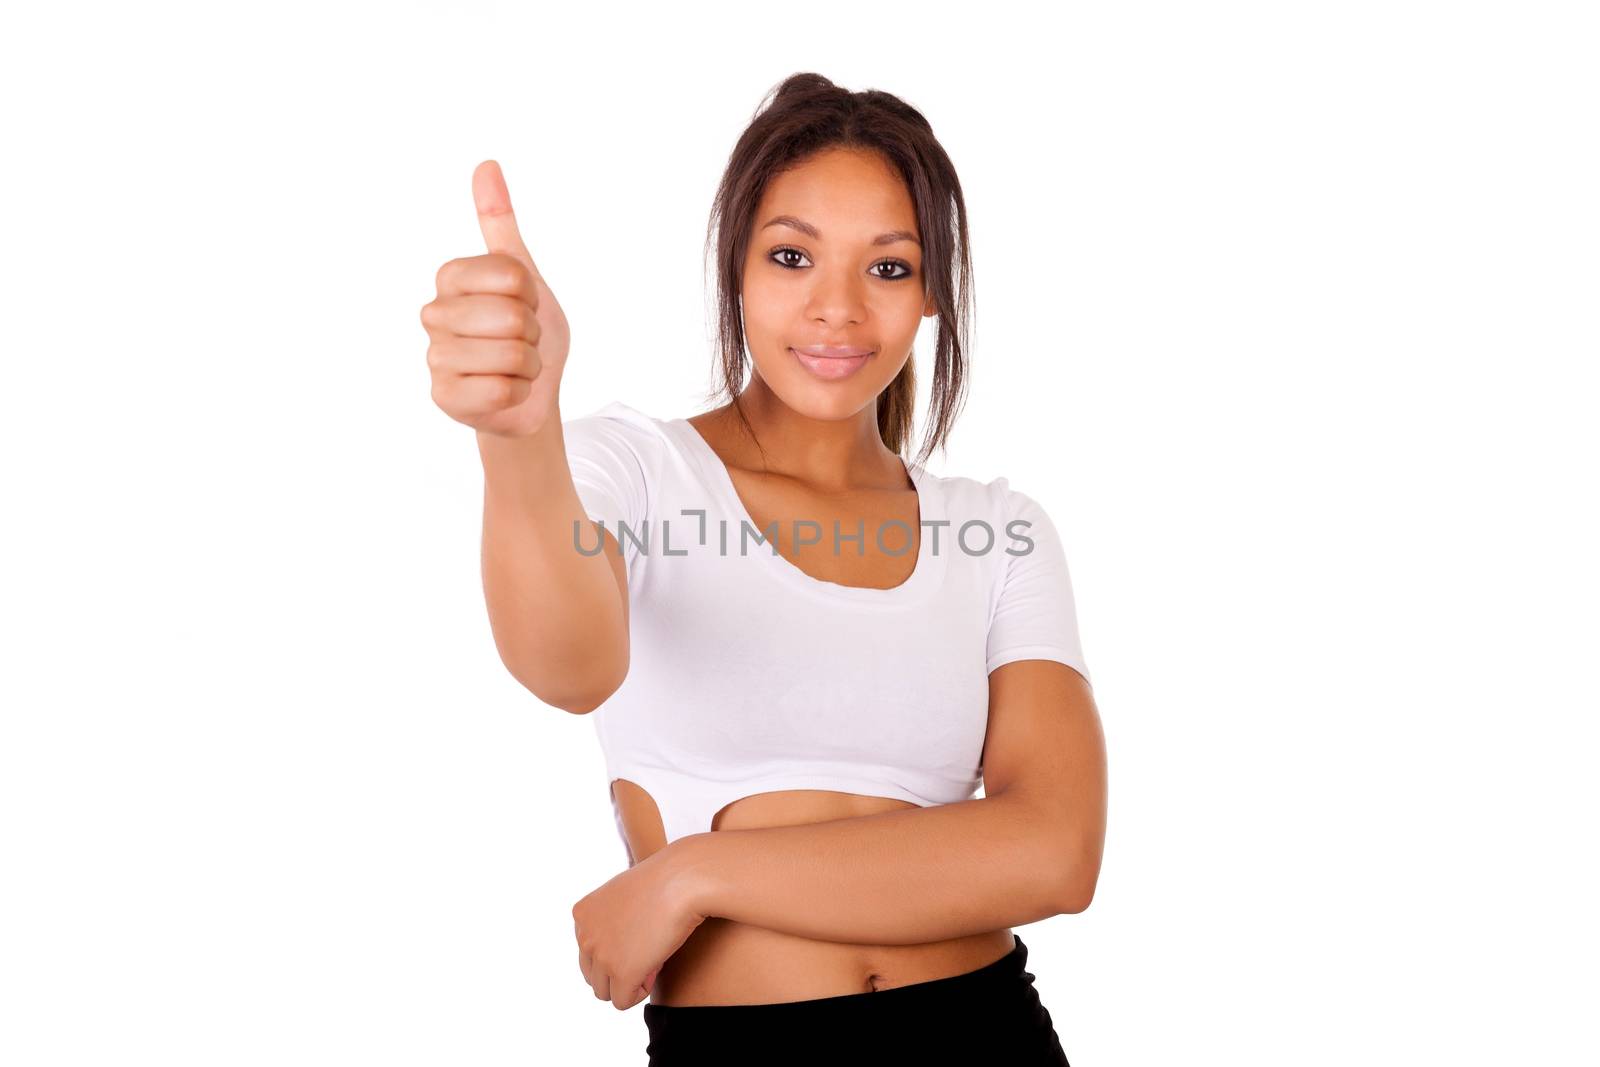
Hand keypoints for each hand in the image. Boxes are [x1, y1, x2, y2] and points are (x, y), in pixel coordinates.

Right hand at [420, 159, 572, 437]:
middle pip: (514, 317)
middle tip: (520, 340)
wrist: (529, 394)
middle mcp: (433, 313)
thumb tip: (486, 164)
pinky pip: (503, 390)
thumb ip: (500, 223)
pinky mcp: (445, 397)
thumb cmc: (524, 333)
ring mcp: (435, 357)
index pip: (513, 275)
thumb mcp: (523, 275)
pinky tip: (505, 392)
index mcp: (450, 277)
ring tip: (513, 366)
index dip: (532, 295)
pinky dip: (519, 393)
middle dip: (532, 334)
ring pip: (512, 355)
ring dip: (528, 365)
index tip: (524, 304)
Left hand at [572, 841, 708, 1009]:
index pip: (589, 952)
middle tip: (649, 949)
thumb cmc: (665, 882)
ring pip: (605, 992)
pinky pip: (623, 1002)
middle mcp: (584, 935)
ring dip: (629, 982)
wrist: (683, 880)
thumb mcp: (626, 896)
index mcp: (582, 914)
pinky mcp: (621, 973)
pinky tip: (657, 967)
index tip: (641, 934)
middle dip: (620, 970)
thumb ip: (612, 921)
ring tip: (653, 957)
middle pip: (594, 976)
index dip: (617, 951)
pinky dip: (640, 992)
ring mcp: (601, 955)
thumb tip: (619, 951)